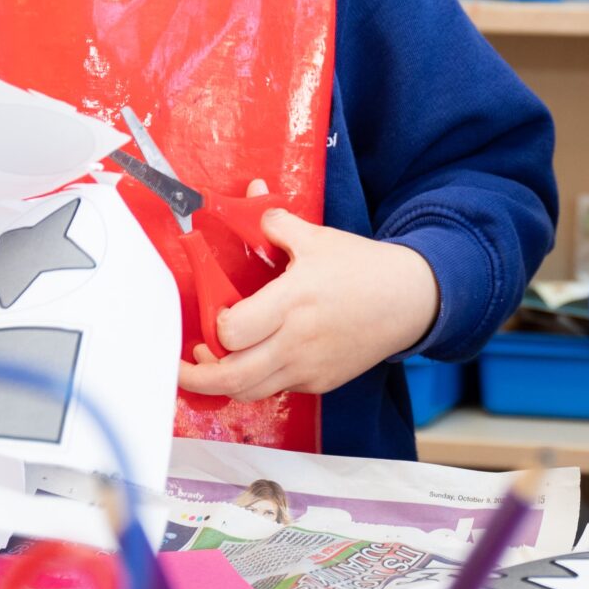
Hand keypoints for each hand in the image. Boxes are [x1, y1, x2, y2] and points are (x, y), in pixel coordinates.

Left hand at [176, 186, 439, 400]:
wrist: (410, 299)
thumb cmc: (363, 268)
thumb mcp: (318, 238)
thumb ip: (276, 222)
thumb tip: (250, 196)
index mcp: (294, 300)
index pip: (232, 331)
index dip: (215, 326)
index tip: (215, 312)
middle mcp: (298, 340)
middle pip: (232, 376)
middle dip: (195, 376)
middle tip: (178, 364)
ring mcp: (309, 367)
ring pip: (249, 391)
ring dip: (223, 382)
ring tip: (211, 364)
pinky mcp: (320, 382)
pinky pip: (276, 389)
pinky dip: (257, 380)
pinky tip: (253, 360)